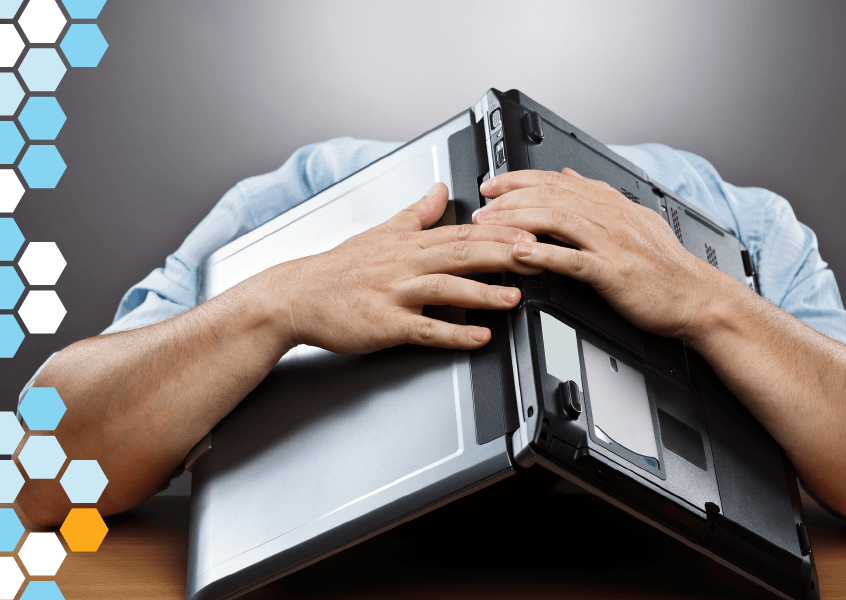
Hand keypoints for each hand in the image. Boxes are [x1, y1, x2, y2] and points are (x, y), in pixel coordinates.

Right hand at [274, 182, 541, 353]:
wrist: (296, 296)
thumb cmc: (339, 269)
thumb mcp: (380, 231)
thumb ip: (417, 213)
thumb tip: (441, 189)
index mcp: (409, 243)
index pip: (463, 232)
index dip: (500, 231)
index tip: (532, 230)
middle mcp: (404, 265)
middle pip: (460, 255)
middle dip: (502, 254)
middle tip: (537, 255)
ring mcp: (394, 294)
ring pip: (445, 290)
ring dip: (482, 293)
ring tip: (516, 297)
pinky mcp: (384, 324)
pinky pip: (424, 329)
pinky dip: (453, 334)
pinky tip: (479, 337)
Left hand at [475, 169, 725, 340]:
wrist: (697, 296)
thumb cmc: (666, 266)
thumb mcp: (634, 218)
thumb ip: (600, 196)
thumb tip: (569, 174)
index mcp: (612, 204)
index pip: (557, 180)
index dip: (519, 179)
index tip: (492, 185)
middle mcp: (609, 216)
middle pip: (550, 195)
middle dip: (508, 199)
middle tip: (480, 208)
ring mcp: (611, 243)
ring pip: (556, 219)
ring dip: (516, 220)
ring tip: (489, 226)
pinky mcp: (613, 272)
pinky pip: (572, 258)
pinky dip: (543, 253)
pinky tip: (519, 253)